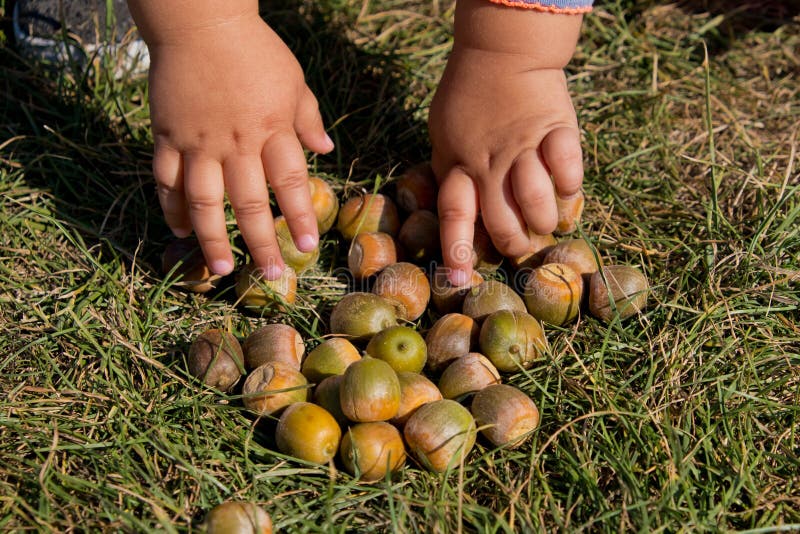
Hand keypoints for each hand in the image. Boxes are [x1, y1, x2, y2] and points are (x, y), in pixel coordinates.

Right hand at [138, 7, 331, 277]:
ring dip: (213, 239)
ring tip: (222, 268)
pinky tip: (180, 230)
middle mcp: (236, 143)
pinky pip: (167, 181)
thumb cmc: (254, 50)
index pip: (291, 183)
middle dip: (262, 243)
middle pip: (250, 204)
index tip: (309, 246)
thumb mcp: (293, 80)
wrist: (200, 20)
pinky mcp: (167, 136)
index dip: (301, 217)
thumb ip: (307, 119)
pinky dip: (172, 208)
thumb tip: (327, 150)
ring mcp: (198, 142)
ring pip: (204, 202)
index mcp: (272, 129)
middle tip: (271, 275)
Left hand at [428, 0, 583, 284]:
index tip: (459, 282)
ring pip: (537, 202)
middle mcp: (489, 164)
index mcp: (458, 166)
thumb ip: (450, 172)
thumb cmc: (467, 96)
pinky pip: (568, 167)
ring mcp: (524, 148)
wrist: (501, 52)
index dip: (457, 251)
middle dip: (514, 245)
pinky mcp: (556, 130)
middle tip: (521, 248)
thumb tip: (454, 212)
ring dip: (544, 221)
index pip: (455, 216)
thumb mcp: (444, 136)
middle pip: (502, 221)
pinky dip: (570, 184)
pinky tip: (568, 188)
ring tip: (548, 223)